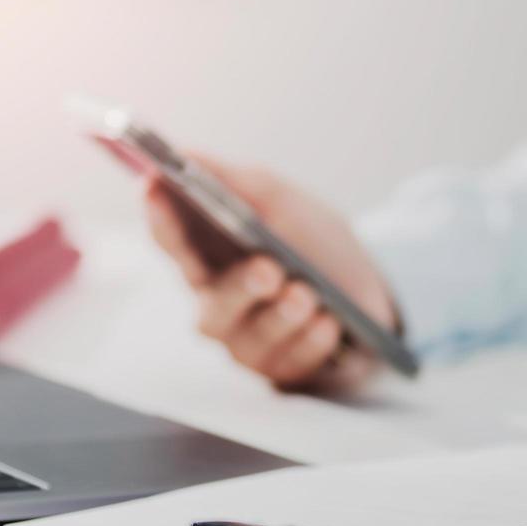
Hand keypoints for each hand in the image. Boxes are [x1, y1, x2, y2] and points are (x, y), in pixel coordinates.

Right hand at [144, 155, 397, 392]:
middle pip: (212, 307)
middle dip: (240, 289)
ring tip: (308, 294)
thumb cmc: (314, 243)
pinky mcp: (285, 371)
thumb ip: (236, 183)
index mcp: (209, 260)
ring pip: (251, 341)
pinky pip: (291, 364)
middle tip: (269, 269)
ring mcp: (251, 344)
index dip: (160, 217)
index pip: (172, 242)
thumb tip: (183, 154)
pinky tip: (329, 323)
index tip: (155, 187)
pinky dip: (312, 341)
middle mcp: (221, 307)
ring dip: (284, 316)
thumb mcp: (283, 202)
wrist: (371, 288)